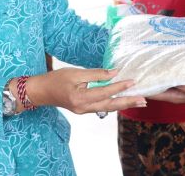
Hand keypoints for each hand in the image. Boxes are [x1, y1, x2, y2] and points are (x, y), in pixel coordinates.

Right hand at [26, 68, 145, 114]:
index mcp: (80, 98)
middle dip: (128, 102)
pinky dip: (113, 104)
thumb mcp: (75, 73)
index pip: (105, 92)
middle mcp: (83, 108)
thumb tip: (114, 72)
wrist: (40, 92)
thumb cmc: (55, 79)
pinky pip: (101, 108)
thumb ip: (96, 74)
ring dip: (123, 104)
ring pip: (107, 108)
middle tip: (144, 100)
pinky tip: (122, 101)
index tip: (132, 81)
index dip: (119, 86)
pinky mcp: (83, 110)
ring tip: (138, 101)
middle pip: (110, 105)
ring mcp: (83, 111)